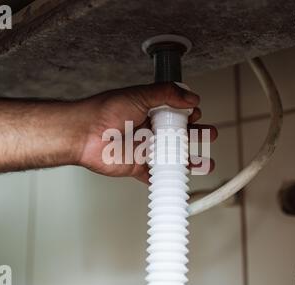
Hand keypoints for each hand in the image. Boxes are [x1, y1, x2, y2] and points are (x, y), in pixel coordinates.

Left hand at [74, 82, 217, 183]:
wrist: (85, 134)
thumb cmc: (105, 111)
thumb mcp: (140, 95)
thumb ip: (166, 94)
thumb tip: (191, 96)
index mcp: (149, 110)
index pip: (176, 112)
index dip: (189, 114)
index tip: (197, 114)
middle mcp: (148, 130)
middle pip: (178, 135)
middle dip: (196, 136)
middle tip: (209, 135)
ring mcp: (144, 149)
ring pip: (172, 157)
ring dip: (189, 160)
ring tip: (205, 162)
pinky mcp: (137, 166)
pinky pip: (156, 175)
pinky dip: (168, 179)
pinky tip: (180, 180)